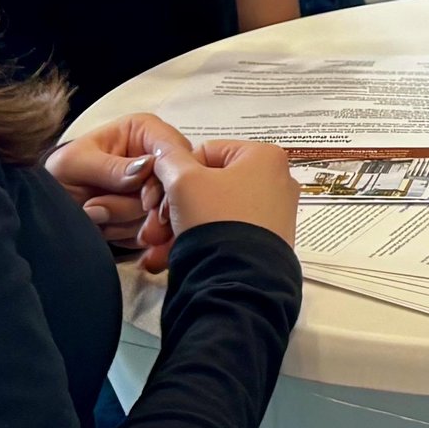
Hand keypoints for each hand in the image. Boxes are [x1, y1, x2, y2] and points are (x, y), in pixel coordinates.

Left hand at [46, 114, 177, 250]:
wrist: (49, 206)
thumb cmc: (59, 174)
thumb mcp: (75, 165)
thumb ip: (111, 167)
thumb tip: (147, 167)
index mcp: (144, 130)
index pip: (174, 151)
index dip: (165, 179)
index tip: (146, 203)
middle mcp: (157, 155)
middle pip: (175, 187)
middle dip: (140, 209)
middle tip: (102, 214)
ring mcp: (158, 186)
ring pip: (166, 212)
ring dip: (128, 223)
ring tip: (94, 216)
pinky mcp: (155, 212)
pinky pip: (160, 232)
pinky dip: (132, 237)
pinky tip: (106, 229)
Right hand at [136, 136, 298, 272]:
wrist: (236, 279)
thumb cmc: (215, 219)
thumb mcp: (183, 180)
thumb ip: (169, 158)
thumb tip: (163, 148)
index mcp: (264, 156)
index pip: (204, 153)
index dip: (174, 175)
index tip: (155, 199)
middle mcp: (277, 181)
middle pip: (207, 185)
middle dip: (171, 208)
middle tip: (151, 229)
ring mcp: (274, 213)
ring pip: (212, 211)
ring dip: (177, 226)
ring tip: (156, 247)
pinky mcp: (268, 241)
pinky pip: (226, 232)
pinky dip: (198, 240)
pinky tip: (169, 256)